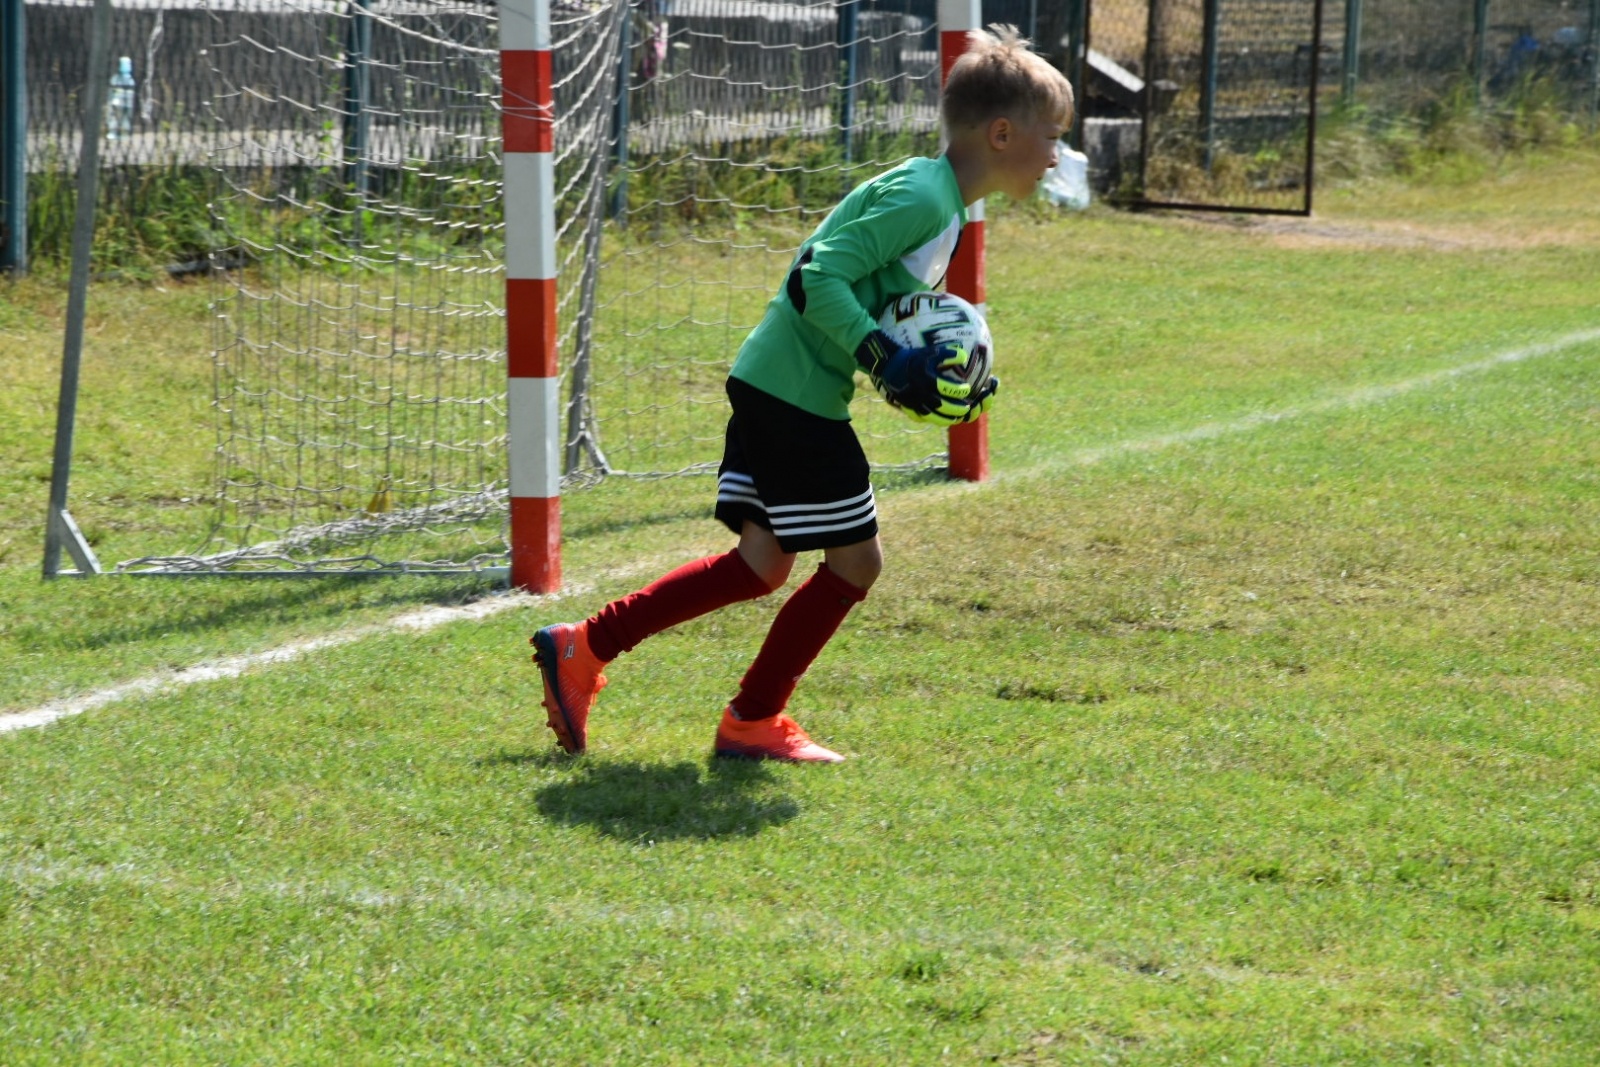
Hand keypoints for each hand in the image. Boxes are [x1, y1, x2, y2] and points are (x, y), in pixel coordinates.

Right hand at [854, 330, 975, 421]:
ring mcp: (912, 402)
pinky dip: (930, 419)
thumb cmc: (913, 357)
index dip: (959, 390)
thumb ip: (947, 354)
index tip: (966, 389)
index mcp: (925, 379)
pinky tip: (939, 418)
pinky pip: (919, 417)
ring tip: (956, 418)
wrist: (888, 365)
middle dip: (956, 409)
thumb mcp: (929, 352)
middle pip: (941, 406)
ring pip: (931, 416)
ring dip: (946, 419)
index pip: (947, 388)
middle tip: (966, 408)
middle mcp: (919, 392)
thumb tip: (965, 357)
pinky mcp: (906, 406)